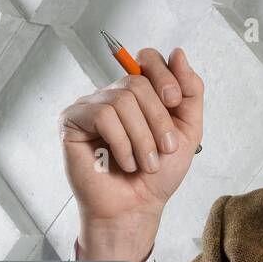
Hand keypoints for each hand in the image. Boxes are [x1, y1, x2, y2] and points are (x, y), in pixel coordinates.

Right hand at [60, 46, 202, 261]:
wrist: (136, 208)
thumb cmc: (157, 175)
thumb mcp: (187, 131)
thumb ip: (190, 92)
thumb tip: (178, 53)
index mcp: (138, 94)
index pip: (147, 59)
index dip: (164, 75)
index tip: (174, 102)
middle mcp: (112, 95)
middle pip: (138, 82)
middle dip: (158, 119)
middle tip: (164, 150)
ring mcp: (90, 106)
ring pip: (122, 99)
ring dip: (142, 137)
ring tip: (144, 163)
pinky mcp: (72, 121)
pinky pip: (103, 115)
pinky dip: (121, 142)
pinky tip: (123, 162)